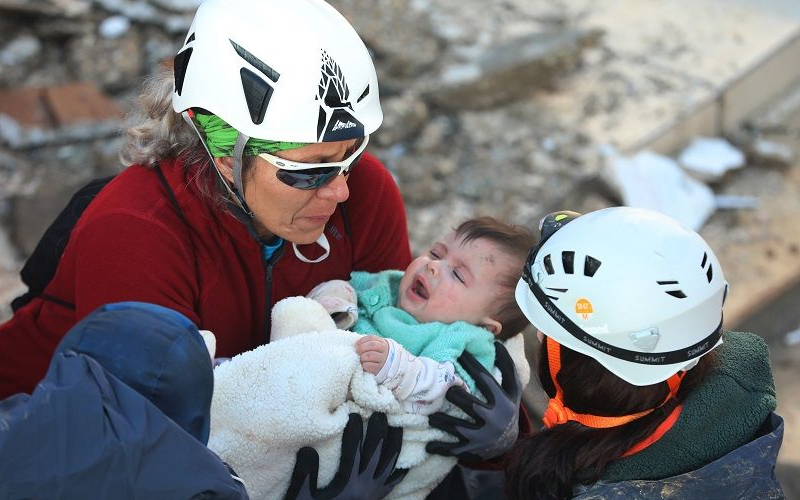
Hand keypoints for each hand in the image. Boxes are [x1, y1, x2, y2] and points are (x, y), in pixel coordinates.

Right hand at [284, 413, 406, 499]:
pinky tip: (404, 461)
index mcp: (348, 484)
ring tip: (398, 425)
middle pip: (378, 453)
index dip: (354, 431)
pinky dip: (400, 470)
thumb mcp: (302, 497)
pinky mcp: (377, 498)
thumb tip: (307, 449)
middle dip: (380, 430)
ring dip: (395, 443)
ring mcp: (375, 492)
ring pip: (391, 463)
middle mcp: (366, 486)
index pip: (354, 451)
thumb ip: (304, 475)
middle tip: (382, 411)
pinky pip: (393, 483)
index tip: (353, 414)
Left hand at [356, 336, 388, 374]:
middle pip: (372, 345)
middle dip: (361, 348)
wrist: (385, 365)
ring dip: (362, 357)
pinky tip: (364, 365)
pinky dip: (364, 365)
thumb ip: (366, 343)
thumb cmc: (376, 354)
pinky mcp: (379, 369)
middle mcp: (384, 351)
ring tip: (361, 359)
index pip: (371, 338)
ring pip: (370, 355)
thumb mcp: (374, 347)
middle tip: (357, 352)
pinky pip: (369, 365)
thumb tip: (355, 344)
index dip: (362, 341)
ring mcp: (382, 360)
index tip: (357, 345)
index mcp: (382, 343)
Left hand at [426, 342, 521, 460]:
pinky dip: (440, 447)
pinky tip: (428, 445)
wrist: (510, 443)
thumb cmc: (506, 408)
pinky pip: (454, 449)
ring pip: (457, 427)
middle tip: (442, 388)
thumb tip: (496, 342)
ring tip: (430, 415)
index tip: (456, 354)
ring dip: (441, 420)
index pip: (484, 380)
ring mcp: (482, 436)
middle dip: (454, 395)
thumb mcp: (512, 389)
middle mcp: (493, 420)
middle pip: (470, 405)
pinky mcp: (473, 450)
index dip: (470, 365)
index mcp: (502, 402)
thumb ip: (506, 366)